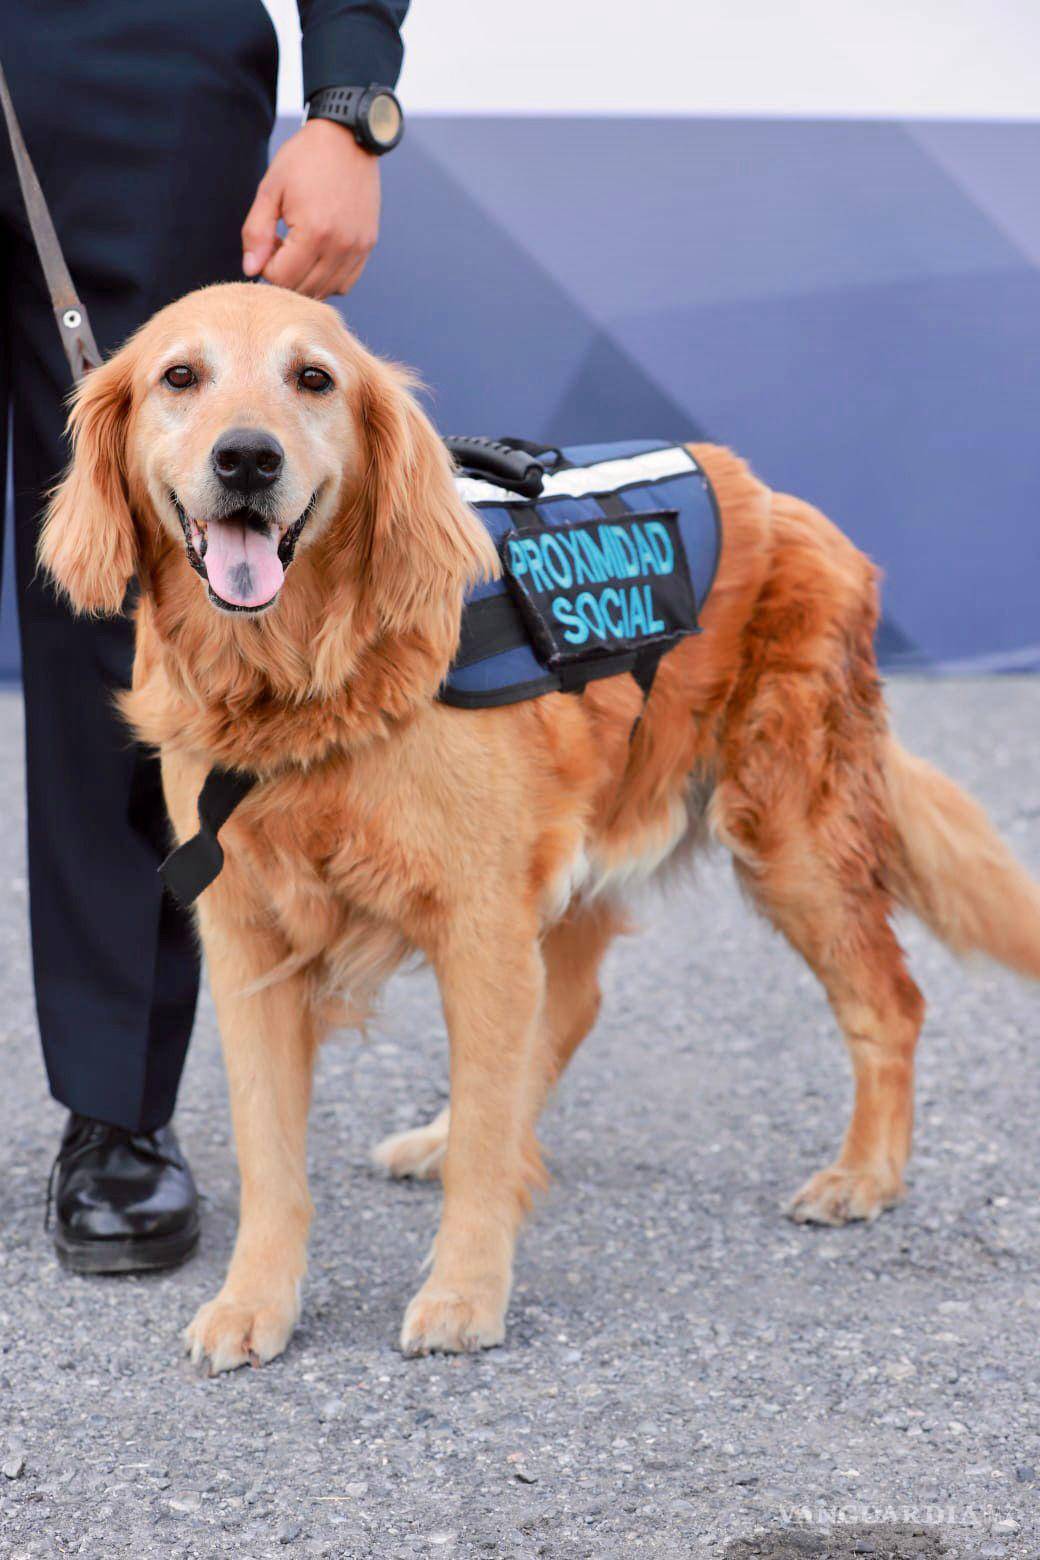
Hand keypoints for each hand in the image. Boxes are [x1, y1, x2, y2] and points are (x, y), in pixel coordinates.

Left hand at [241, 119, 380, 298]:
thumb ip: (256, 231)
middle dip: (284, 274)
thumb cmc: (304, 159)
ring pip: (324, 292)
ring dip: (305, 279)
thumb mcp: (270, 189)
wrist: (347, 138)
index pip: (281, 279)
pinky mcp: (367, 246)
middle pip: (303, 289)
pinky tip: (318, 254)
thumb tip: (250, 270)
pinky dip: (327, 279)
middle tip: (281, 243)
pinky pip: (344, 284)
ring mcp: (357, 248)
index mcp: (314, 231)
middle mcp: (340, 246)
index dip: (266, 266)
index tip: (268, 241)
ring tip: (299, 247)